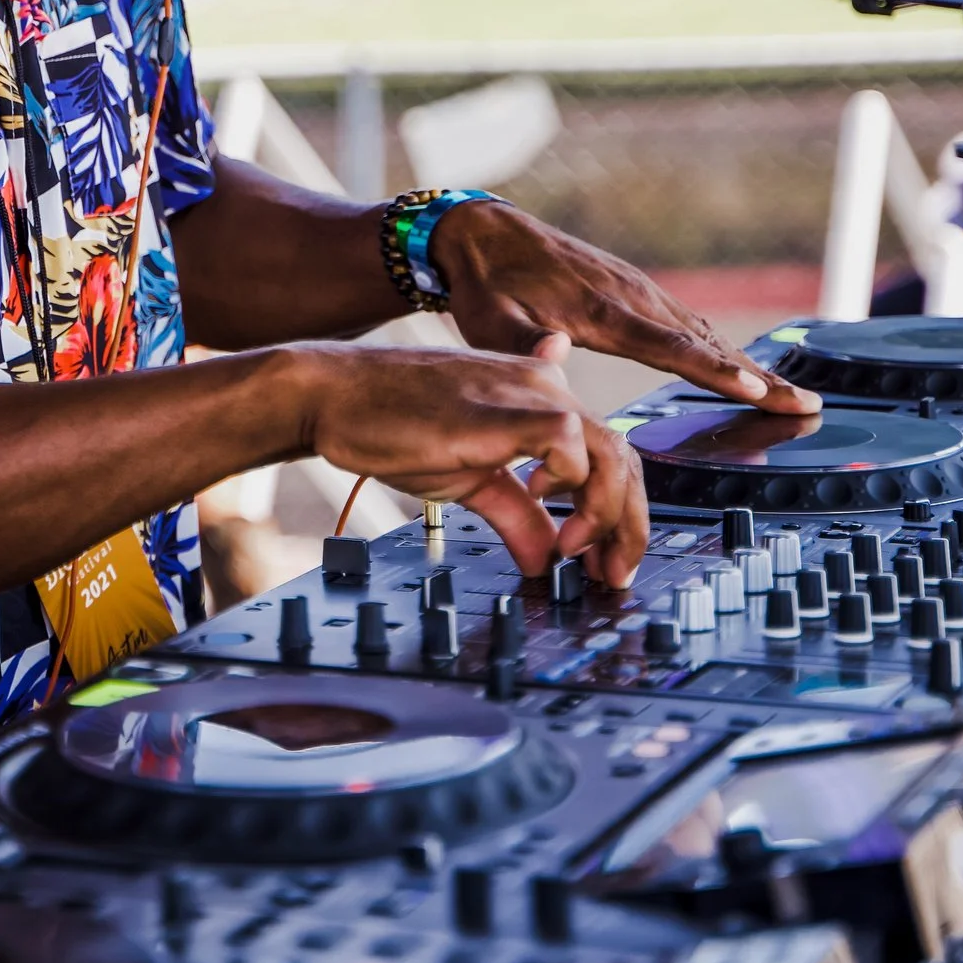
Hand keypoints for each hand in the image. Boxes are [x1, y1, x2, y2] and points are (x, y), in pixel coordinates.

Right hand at [285, 342, 648, 583]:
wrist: (334, 394)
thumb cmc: (390, 424)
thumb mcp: (470, 481)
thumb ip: (516, 515)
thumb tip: (542, 559)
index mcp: (540, 400)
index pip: (608, 454)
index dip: (618, 514)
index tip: (603, 561)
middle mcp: (546, 387)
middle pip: (624, 457)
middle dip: (628, 526)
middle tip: (612, 575)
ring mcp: (530, 393)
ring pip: (612, 451)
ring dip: (608, 515)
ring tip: (579, 554)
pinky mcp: (507, 408)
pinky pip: (571, 443)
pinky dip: (574, 486)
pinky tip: (548, 511)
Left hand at [430, 201, 818, 414]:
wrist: (482, 235)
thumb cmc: (485, 285)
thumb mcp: (488, 322)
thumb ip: (520, 343)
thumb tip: (555, 352)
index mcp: (601, 311)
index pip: (670, 346)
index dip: (714, 371)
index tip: (756, 389)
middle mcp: (631, 298)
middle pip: (706, 344)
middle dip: (758, 377)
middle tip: (805, 404)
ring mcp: (638, 291)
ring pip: (705, 333)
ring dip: (751, 365)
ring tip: (792, 394)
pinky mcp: (634, 291)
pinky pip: (690, 324)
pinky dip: (724, 348)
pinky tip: (743, 366)